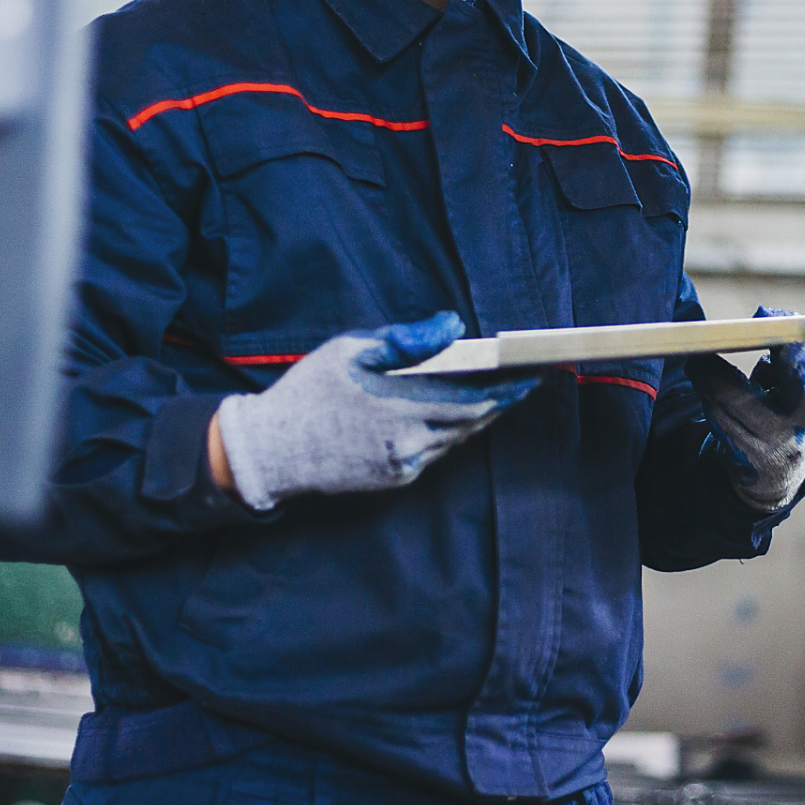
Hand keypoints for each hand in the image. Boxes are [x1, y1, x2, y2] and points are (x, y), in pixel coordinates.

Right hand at [212, 312, 536, 510]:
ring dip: (477, 415)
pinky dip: (450, 430)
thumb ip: (407, 340)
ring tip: (497, 391)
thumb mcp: (351, 351)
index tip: (532, 374)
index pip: (474, 400)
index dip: (508, 389)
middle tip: (524, 381)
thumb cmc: (308, 391)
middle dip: (502, 401)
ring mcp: (405, 465)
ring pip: (456, 438)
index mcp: (401, 407)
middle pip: (473, 421)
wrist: (272, 451)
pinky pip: (436, 451)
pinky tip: (453, 412)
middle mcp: (409, 443)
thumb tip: (454, 325)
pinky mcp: (397, 479)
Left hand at [684, 308, 804, 510]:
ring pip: (746, 401)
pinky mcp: (747, 455)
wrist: (772, 472)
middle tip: (787, 344)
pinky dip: (708, 388)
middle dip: (799, 367)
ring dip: (721, 376)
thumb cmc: (785, 407)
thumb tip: (764, 318)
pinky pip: (722, 416)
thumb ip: (787, 349)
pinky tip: (697, 370)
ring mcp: (780, 441)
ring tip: (700, 354)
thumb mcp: (795, 381)